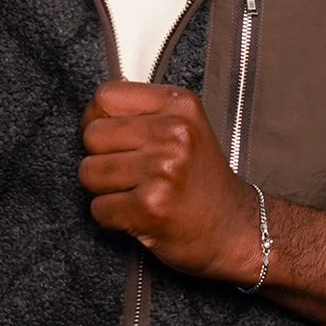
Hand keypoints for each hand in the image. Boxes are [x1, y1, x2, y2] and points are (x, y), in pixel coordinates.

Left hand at [79, 81, 260, 283]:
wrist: (236, 228)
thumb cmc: (202, 180)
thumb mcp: (185, 128)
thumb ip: (143, 113)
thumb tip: (91, 112)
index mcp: (179, 105)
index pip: (105, 97)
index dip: (96, 120)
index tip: (110, 139)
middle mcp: (174, 133)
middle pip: (92, 135)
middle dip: (99, 158)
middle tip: (128, 173)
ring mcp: (163, 170)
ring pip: (88, 172)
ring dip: (103, 190)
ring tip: (134, 193)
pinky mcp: (151, 207)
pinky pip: (98, 208)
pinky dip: (111, 217)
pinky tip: (138, 215)